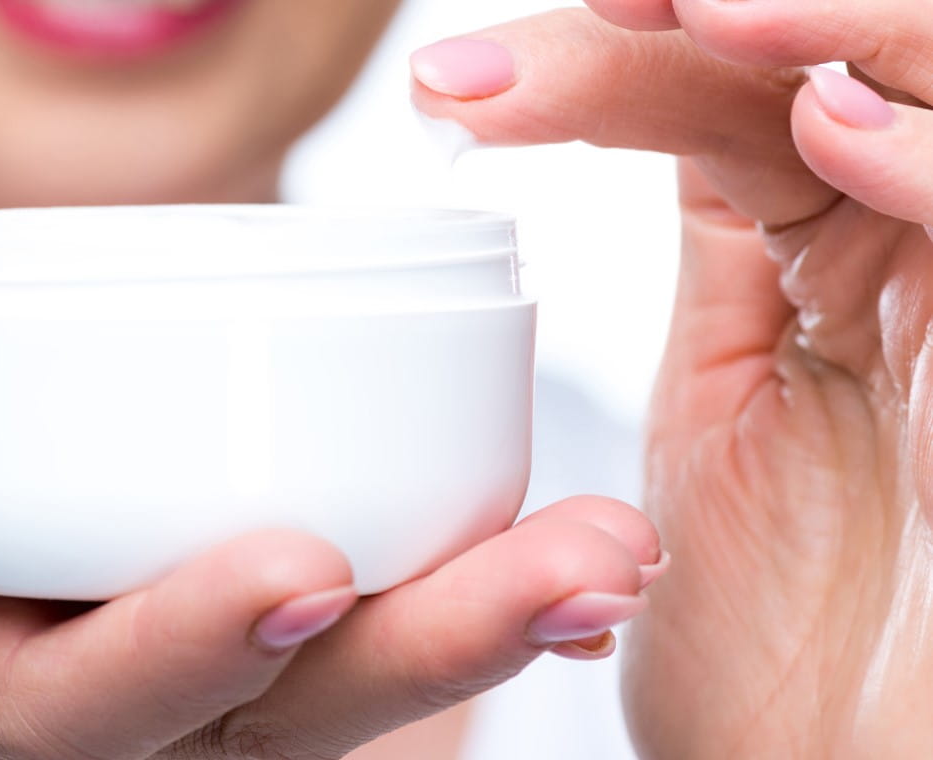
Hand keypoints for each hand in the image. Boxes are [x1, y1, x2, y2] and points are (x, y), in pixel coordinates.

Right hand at [0, 372, 657, 758]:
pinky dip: (434, 626)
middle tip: (577, 559)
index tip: (297, 567)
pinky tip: (536, 553)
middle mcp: (71, 734)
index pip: (79, 705)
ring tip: (603, 553)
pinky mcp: (180, 683)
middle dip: (417, 653)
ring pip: (322, 708)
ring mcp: (143, 723)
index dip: (182, 647)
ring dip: (470, 638)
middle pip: (261, 725)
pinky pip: (320, 680)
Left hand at [412, 4, 932, 756]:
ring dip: (837, 26)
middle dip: (719, 12)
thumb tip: (608, 124)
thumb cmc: (790, 664)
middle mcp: (932, 267)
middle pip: (847, 61)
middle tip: (599, 0)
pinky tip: (825, 132)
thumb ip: (730, 286)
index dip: (615, 52)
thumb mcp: (724, 444)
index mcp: (842, 261)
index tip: (452, 81)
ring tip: (698, 12)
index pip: (730, 94)